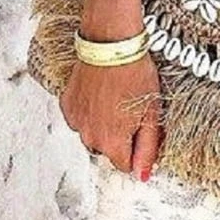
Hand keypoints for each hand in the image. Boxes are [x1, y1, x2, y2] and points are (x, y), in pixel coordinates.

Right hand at [60, 54, 162, 180]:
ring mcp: (76, 121)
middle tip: (131, 110)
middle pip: (108, 150)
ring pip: (93, 134)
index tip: (142, 132)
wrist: (110, 45)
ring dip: (103, 123)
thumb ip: (147, 147)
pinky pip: (80, 118)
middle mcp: (90, 137)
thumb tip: (142, 174)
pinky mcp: (67, 105)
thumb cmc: (134, 73)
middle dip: (120, 136)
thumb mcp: (151, 112)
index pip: (125, 165)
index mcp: (112, 142)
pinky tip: (102, 94)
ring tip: (116, 98)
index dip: (137, 151)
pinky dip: (90, 111)